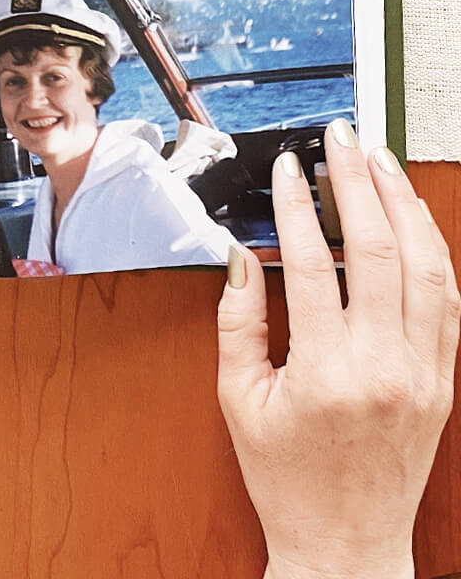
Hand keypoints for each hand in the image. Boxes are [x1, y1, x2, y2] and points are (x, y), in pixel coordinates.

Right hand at [216, 120, 458, 578]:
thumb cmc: (288, 480)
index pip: (311, 263)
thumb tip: (240, 256)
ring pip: (427, 267)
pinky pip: (449, 302)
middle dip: (356, 182)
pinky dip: (434, 252)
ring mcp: (422, 374)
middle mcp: (384, 368)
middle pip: (377, 249)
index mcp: (326, 374)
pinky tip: (414, 220)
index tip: (289, 167)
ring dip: (404, 205)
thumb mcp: (239, 401)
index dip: (296, 205)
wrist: (347, 547)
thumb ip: (237, 322)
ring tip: (382, 162)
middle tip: (341, 139)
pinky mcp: (443, 382)